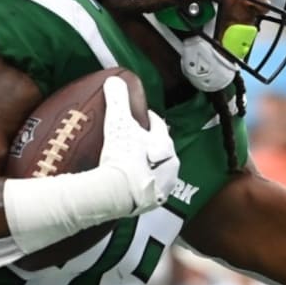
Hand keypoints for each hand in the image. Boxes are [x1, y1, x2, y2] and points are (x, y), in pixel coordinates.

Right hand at [100, 76, 179, 213]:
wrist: (118, 193)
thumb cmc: (123, 155)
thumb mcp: (119, 122)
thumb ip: (117, 99)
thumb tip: (114, 80)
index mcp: (166, 144)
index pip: (158, 125)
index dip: (147, 118)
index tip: (138, 115)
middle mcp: (171, 166)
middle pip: (159, 149)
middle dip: (148, 143)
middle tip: (131, 139)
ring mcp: (163, 187)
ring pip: (157, 171)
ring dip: (147, 166)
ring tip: (130, 163)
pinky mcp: (152, 204)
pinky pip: (147, 189)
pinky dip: (140, 184)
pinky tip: (128, 184)